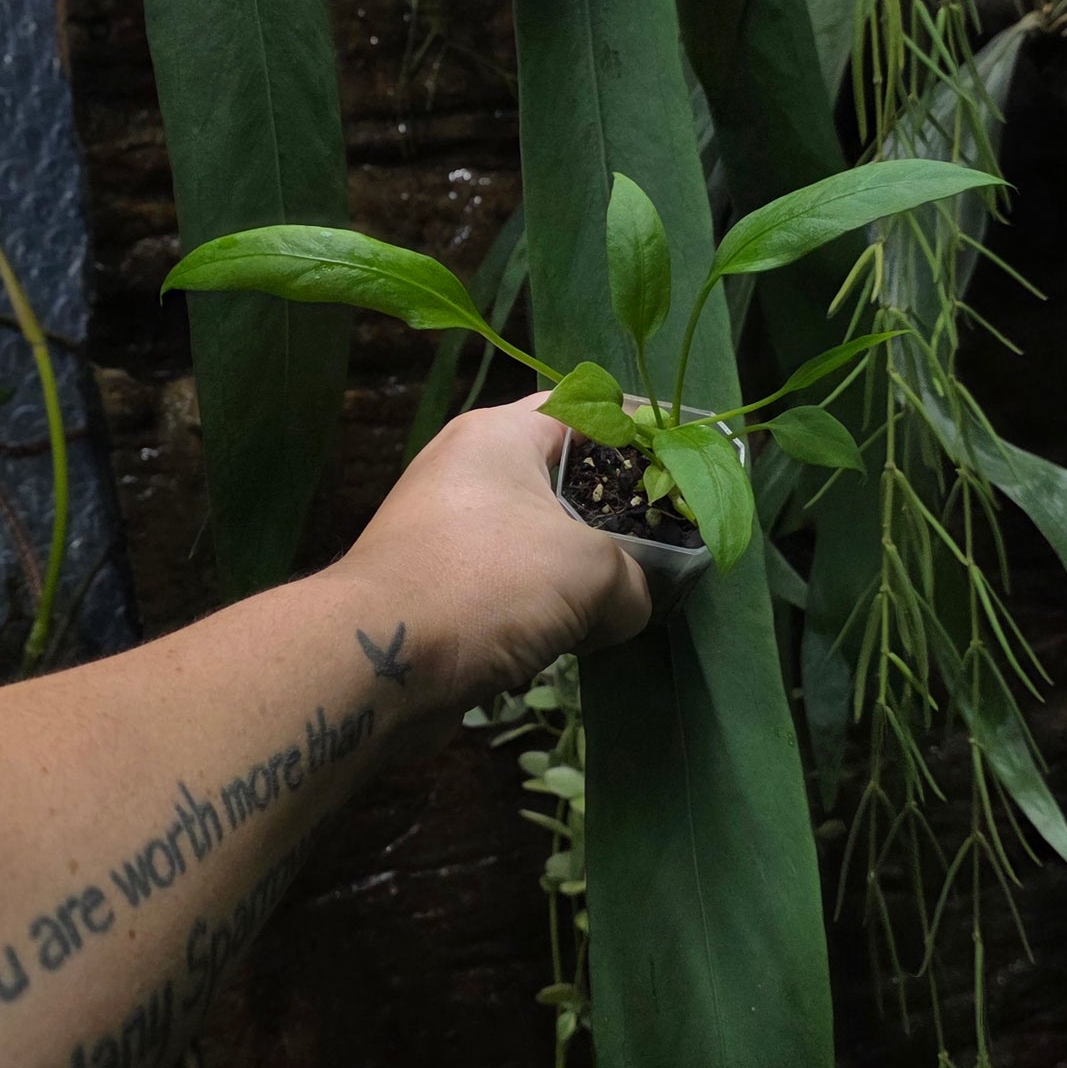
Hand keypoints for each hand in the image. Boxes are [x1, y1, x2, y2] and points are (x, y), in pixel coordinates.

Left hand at [342, 395, 650, 708]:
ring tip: (631, 593)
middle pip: (563, 476)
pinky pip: (508, 585)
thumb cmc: (489, 582)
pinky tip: (577, 633)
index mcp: (499, 433)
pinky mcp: (435, 586)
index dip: (642, 431)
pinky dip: (543, 606)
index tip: (687, 463)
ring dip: (580, 568)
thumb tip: (630, 603)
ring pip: (537, 537)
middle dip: (617, 511)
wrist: (379, 659)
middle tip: (670, 540)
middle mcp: (468, 469)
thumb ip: (635, 580)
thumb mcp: (594, 572)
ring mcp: (446, 529)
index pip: (586, 407)